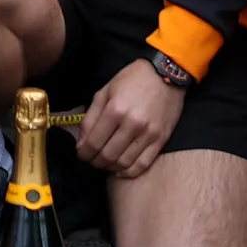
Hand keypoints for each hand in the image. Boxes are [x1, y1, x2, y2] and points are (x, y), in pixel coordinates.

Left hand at [74, 58, 183, 179]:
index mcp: (115, 110)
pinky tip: (120, 170)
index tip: (81, 154)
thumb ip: (90, 118)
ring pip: (124, 163)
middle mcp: (132, 124)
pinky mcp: (161, 140)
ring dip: (110, 168)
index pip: (94, 142)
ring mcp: (149, 134)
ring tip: (104, 164)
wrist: (165, 74)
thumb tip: (81, 144)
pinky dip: (129, 172)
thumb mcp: (104, 92)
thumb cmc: (131, 80)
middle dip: (95, 162)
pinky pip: (144, 164)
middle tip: (91, 160)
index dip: (84, 153)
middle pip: (108, 155)